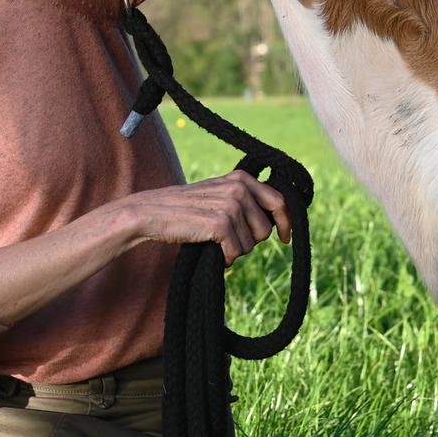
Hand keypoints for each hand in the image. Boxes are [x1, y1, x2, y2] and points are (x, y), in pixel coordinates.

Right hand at [115, 171, 289, 266]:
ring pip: (251, 245)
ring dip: (234, 250)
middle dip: (250, 241)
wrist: (151, 213)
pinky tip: (210, 250)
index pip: (279, 201)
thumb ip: (244, 202)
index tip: (285, 238)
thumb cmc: (186, 210)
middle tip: (228, 240)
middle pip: (265, 230)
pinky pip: (235, 252)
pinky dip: (224, 258)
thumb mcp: (218, 197)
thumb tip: (274, 223)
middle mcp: (239, 188)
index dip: (286, 223)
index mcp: (241, 178)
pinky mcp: (221, 223)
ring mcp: (231, 205)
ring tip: (214, 241)